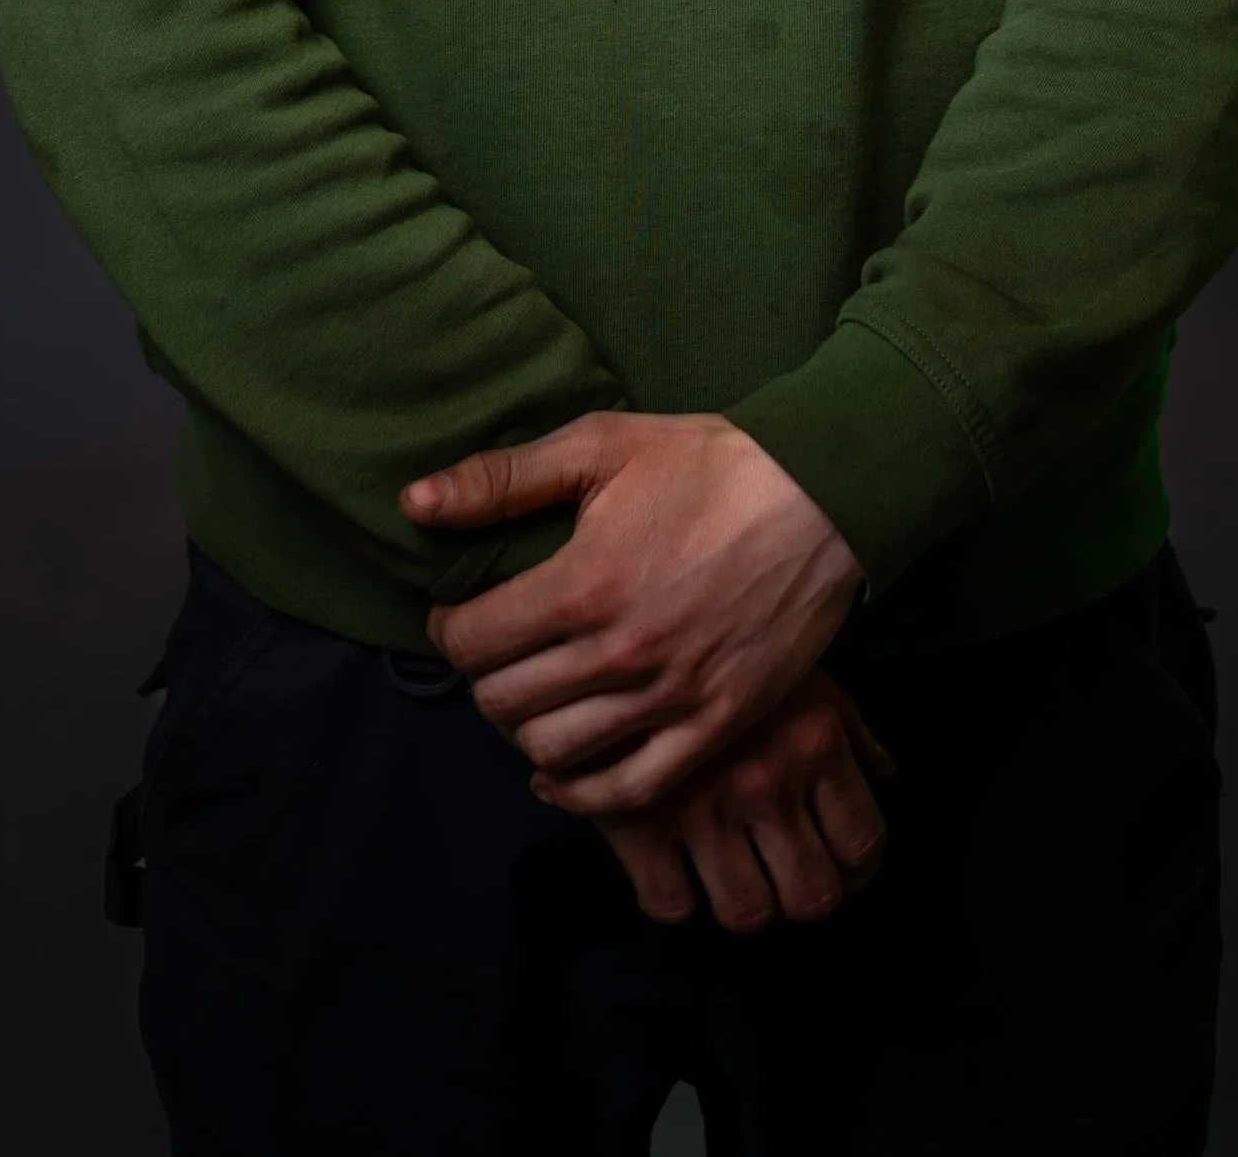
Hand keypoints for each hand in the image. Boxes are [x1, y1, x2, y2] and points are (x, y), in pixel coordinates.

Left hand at [402, 410, 862, 812]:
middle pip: (504, 703)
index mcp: (583, 582)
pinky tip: (561, 773)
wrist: (823, 496)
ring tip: (532, 695)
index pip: (472, 641)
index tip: (461, 613)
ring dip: (526, 729)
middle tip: (497, 652)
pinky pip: (627, 791)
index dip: (450, 627)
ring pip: (554, 752)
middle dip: (484, 677)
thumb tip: (414, 502)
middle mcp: (620, 652)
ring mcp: (670, 698)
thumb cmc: (710, 463)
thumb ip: (503, 479)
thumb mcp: (602, 445)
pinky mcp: (714, 726)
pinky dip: (581, 793)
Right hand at [589, 672, 896, 934]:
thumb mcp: (799, 671)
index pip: (862, 845)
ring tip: (739, 877)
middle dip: (806, 894)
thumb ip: (848, 728)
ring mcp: (702, 811)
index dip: (859, 869)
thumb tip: (883, 776)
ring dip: (748, 902)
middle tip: (790, 875)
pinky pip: (672, 904)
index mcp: (813, 745)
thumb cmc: (725, 643)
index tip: (843, 864)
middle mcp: (766, 786)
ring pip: (747, 912)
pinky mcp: (639, 823)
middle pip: (811, 896)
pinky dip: (680, 897)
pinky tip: (680, 868)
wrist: (620, 622)